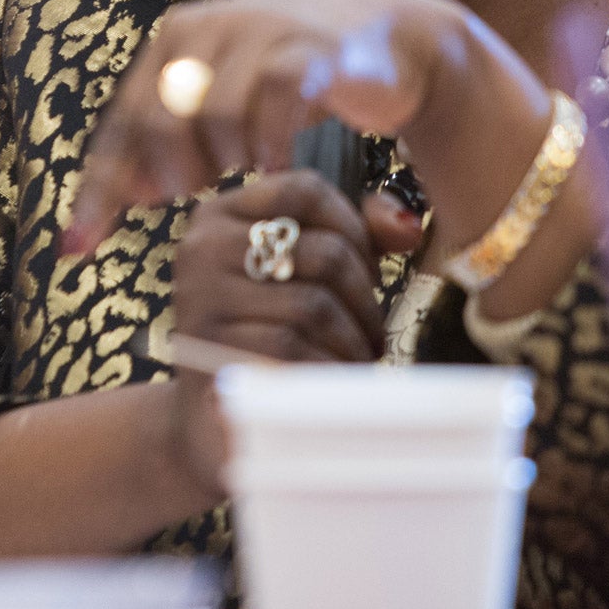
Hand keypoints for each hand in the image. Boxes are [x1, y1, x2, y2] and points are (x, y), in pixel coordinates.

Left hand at [65, 0, 550, 267]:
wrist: (382, 33)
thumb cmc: (292, 77)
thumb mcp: (223, 108)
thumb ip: (171, 146)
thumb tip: (126, 194)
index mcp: (172, 43)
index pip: (120, 125)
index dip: (98, 190)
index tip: (77, 248)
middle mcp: (204, 29)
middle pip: (157, 123)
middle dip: (172, 174)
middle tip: (202, 191)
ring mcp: (255, 33)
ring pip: (212, 115)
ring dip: (227, 159)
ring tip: (249, 168)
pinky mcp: (307, 47)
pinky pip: (274, 100)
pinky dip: (270, 141)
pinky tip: (276, 166)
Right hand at [165, 171, 428, 494]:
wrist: (212, 418)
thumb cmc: (267, 333)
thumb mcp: (300, 273)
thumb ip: (353, 235)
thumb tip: (406, 225)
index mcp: (220, 215)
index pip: (305, 189)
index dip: (354, 226)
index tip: (366, 268)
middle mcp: (202, 249)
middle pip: (325, 253)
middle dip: (365, 299)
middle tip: (370, 330)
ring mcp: (202, 302)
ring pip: (316, 306)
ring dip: (353, 341)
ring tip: (355, 357)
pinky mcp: (212, 354)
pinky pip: (297, 352)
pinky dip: (328, 368)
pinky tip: (332, 380)